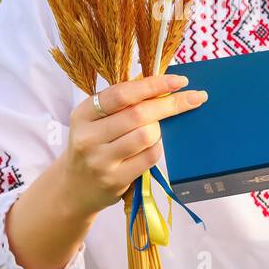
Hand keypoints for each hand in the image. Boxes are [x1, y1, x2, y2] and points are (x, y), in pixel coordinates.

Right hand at [61, 72, 207, 217]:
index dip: (153, 85)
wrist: (74, 188)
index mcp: (83, 113)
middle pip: (139, 114)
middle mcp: (88, 136)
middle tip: (194, 98)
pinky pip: (150, 157)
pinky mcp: (114, 180)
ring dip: (159, 130)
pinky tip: (151, 147)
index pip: (122, 94)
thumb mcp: (96, 120)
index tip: (179, 81)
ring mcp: (100, 160)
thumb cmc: (94, 146)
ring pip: (147, 135)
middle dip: (171, 104)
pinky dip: (157, 148)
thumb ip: (122, 102)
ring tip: (154, 131)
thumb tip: (164, 84)